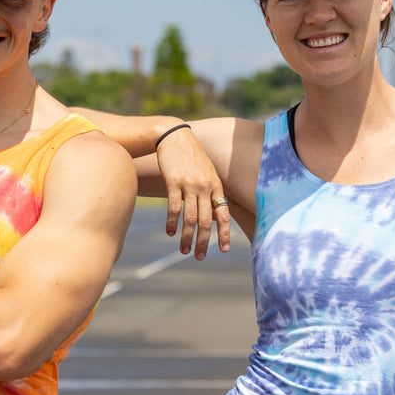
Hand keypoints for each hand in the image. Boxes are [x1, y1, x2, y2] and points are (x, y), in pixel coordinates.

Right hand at [156, 126, 231, 258]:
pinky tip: (169, 232)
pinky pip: (174, 208)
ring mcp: (189, 185)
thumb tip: (212, 217)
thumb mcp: (207, 173)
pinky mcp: (173, 182)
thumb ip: (210, 193)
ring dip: (187, 237)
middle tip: (199, 257)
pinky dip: (172, 222)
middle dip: (203, 242)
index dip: (224, 233)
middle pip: (206, 221)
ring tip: (184, 250)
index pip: (223, 214)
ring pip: (190, 218)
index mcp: (215, 186)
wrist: (175, 137)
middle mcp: (205, 187)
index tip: (223, 249)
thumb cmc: (191, 157)